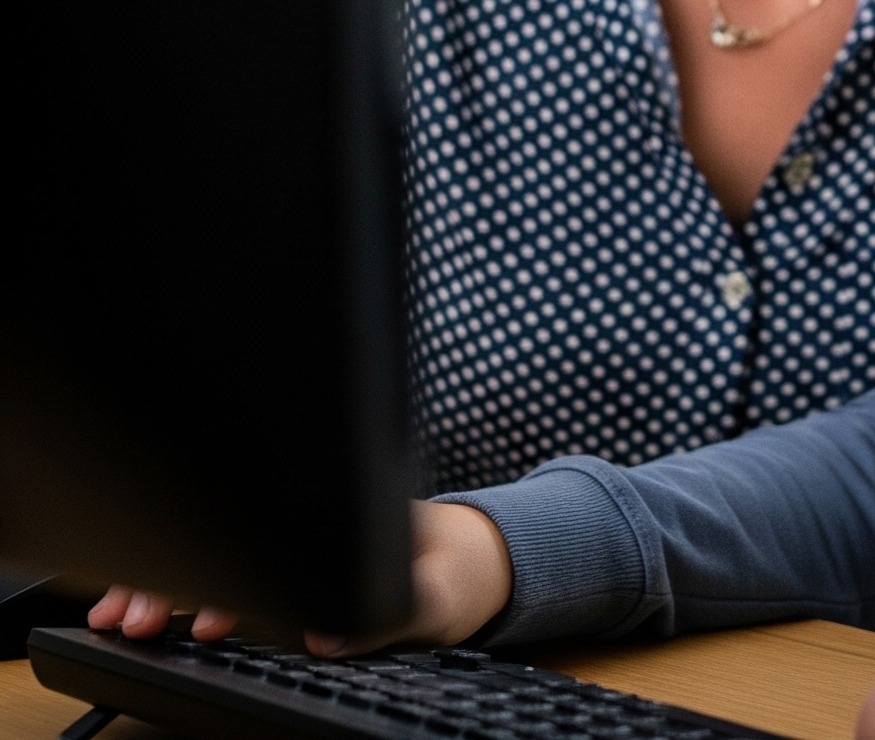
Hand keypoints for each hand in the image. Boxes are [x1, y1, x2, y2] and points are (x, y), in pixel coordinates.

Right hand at [86, 501, 513, 653]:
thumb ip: (393, 615)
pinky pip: (237, 568)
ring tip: (126, 616)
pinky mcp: (301, 562)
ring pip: (224, 548)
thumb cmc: (459, 571)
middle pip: (231, 530)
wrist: (481, 563)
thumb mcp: (439, 594)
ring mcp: (305, 535)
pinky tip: (166, 616)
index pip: (263, 521)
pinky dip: (195, 588)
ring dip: (171, 578)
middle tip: (128, 614)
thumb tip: (326, 637)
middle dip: (171, 570)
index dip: (207, 559)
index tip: (165, 595)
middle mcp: (319, 512)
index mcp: (349, 506)